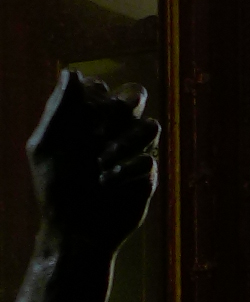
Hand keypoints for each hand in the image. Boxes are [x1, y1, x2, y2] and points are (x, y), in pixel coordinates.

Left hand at [27, 70, 160, 254]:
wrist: (77, 229)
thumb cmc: (56, 189)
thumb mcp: (47, 145)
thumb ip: (60, 109)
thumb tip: (73, 72)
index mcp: (85, 120)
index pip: (102, 88)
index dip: (96, 97)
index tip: (80, 118)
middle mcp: (111, 131)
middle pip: (134, 97)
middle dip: (116, 115)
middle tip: (95, 136)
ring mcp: (132, 151)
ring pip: (149, 126)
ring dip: (124, 143)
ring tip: (102, 165)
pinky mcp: (147, 174)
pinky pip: (150, 159)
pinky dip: (128, 170)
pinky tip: (110, 183)